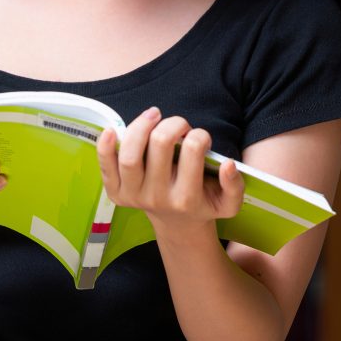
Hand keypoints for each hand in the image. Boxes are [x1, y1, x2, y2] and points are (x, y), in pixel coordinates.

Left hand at [96, 107, 243, 236]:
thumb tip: (228, 164)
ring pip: (131, 153)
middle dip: (173, 123)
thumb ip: (235, 185)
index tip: (200, 137)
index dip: (199, 135)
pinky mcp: (116, 193)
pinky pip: (106, 167)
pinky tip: (112, 130)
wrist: (177, 224)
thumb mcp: (228, 203)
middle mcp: (158, 198)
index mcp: (187, 199)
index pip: (193, 151)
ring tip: (154, 116)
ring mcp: (134, 196)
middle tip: (180, 124)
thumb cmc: (202, 203)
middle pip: (160, 144)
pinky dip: (105, 147)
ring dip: (142, 125)